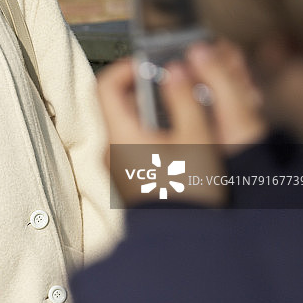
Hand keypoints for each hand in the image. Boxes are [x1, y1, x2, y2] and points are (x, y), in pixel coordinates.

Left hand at [97, 40, 265, 206]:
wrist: (182, 239)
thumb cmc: (188, 194)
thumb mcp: (196, 140)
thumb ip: (185, 100)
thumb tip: (176, 69)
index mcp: (120, 135)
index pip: (106, 85)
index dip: (127, 67)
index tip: (152, 63)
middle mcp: (111, 149)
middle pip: (119, 103)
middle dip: (148, 88)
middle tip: (175, 85)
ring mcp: (116, 165)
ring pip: (129, 123)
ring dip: (153, 111)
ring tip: (184, 110)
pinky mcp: (127, 177)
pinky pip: (134, 143)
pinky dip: (152, 132)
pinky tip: (181, 138)